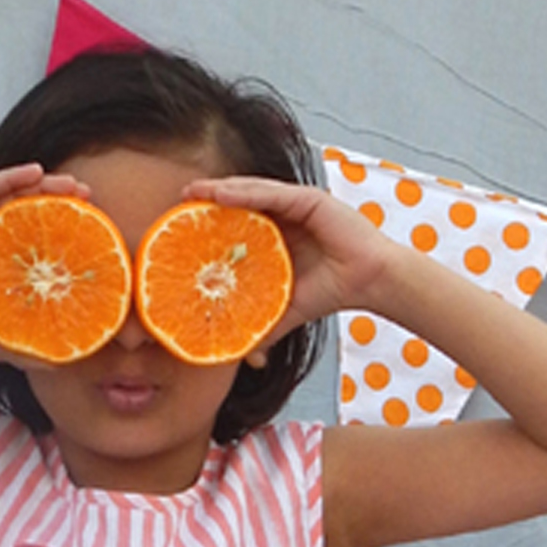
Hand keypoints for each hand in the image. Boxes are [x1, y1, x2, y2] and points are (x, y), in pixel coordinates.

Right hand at [0, 164, 91, 352]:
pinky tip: (37, 172)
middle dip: (62, 200)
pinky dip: (14, 176)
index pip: (38, 235)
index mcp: (1, 255)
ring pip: (16, 192)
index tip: (92, 229)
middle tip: (89, 198)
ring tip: (71, 185)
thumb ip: (23, 347)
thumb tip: (60, 366)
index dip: (64, 230)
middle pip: (32, 208)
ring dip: (46, 184)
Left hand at [184, 175, 398, 340]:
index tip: (182, 228)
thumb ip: (264, 326)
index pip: (238, 224)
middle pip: (240, 203)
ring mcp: (295, 205)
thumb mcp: (286, 311)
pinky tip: (221, 194)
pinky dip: (244, 193)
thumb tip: (244, 356)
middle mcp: (283, 216)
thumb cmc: (331, 292)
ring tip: (193, 192)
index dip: (211, 224)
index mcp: (276, 237)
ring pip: (251, 193)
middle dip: (209, 201)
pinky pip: (270, 193)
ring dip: (220, 190)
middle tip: (179, 200)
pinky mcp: (307, 199)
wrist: (367, 283)